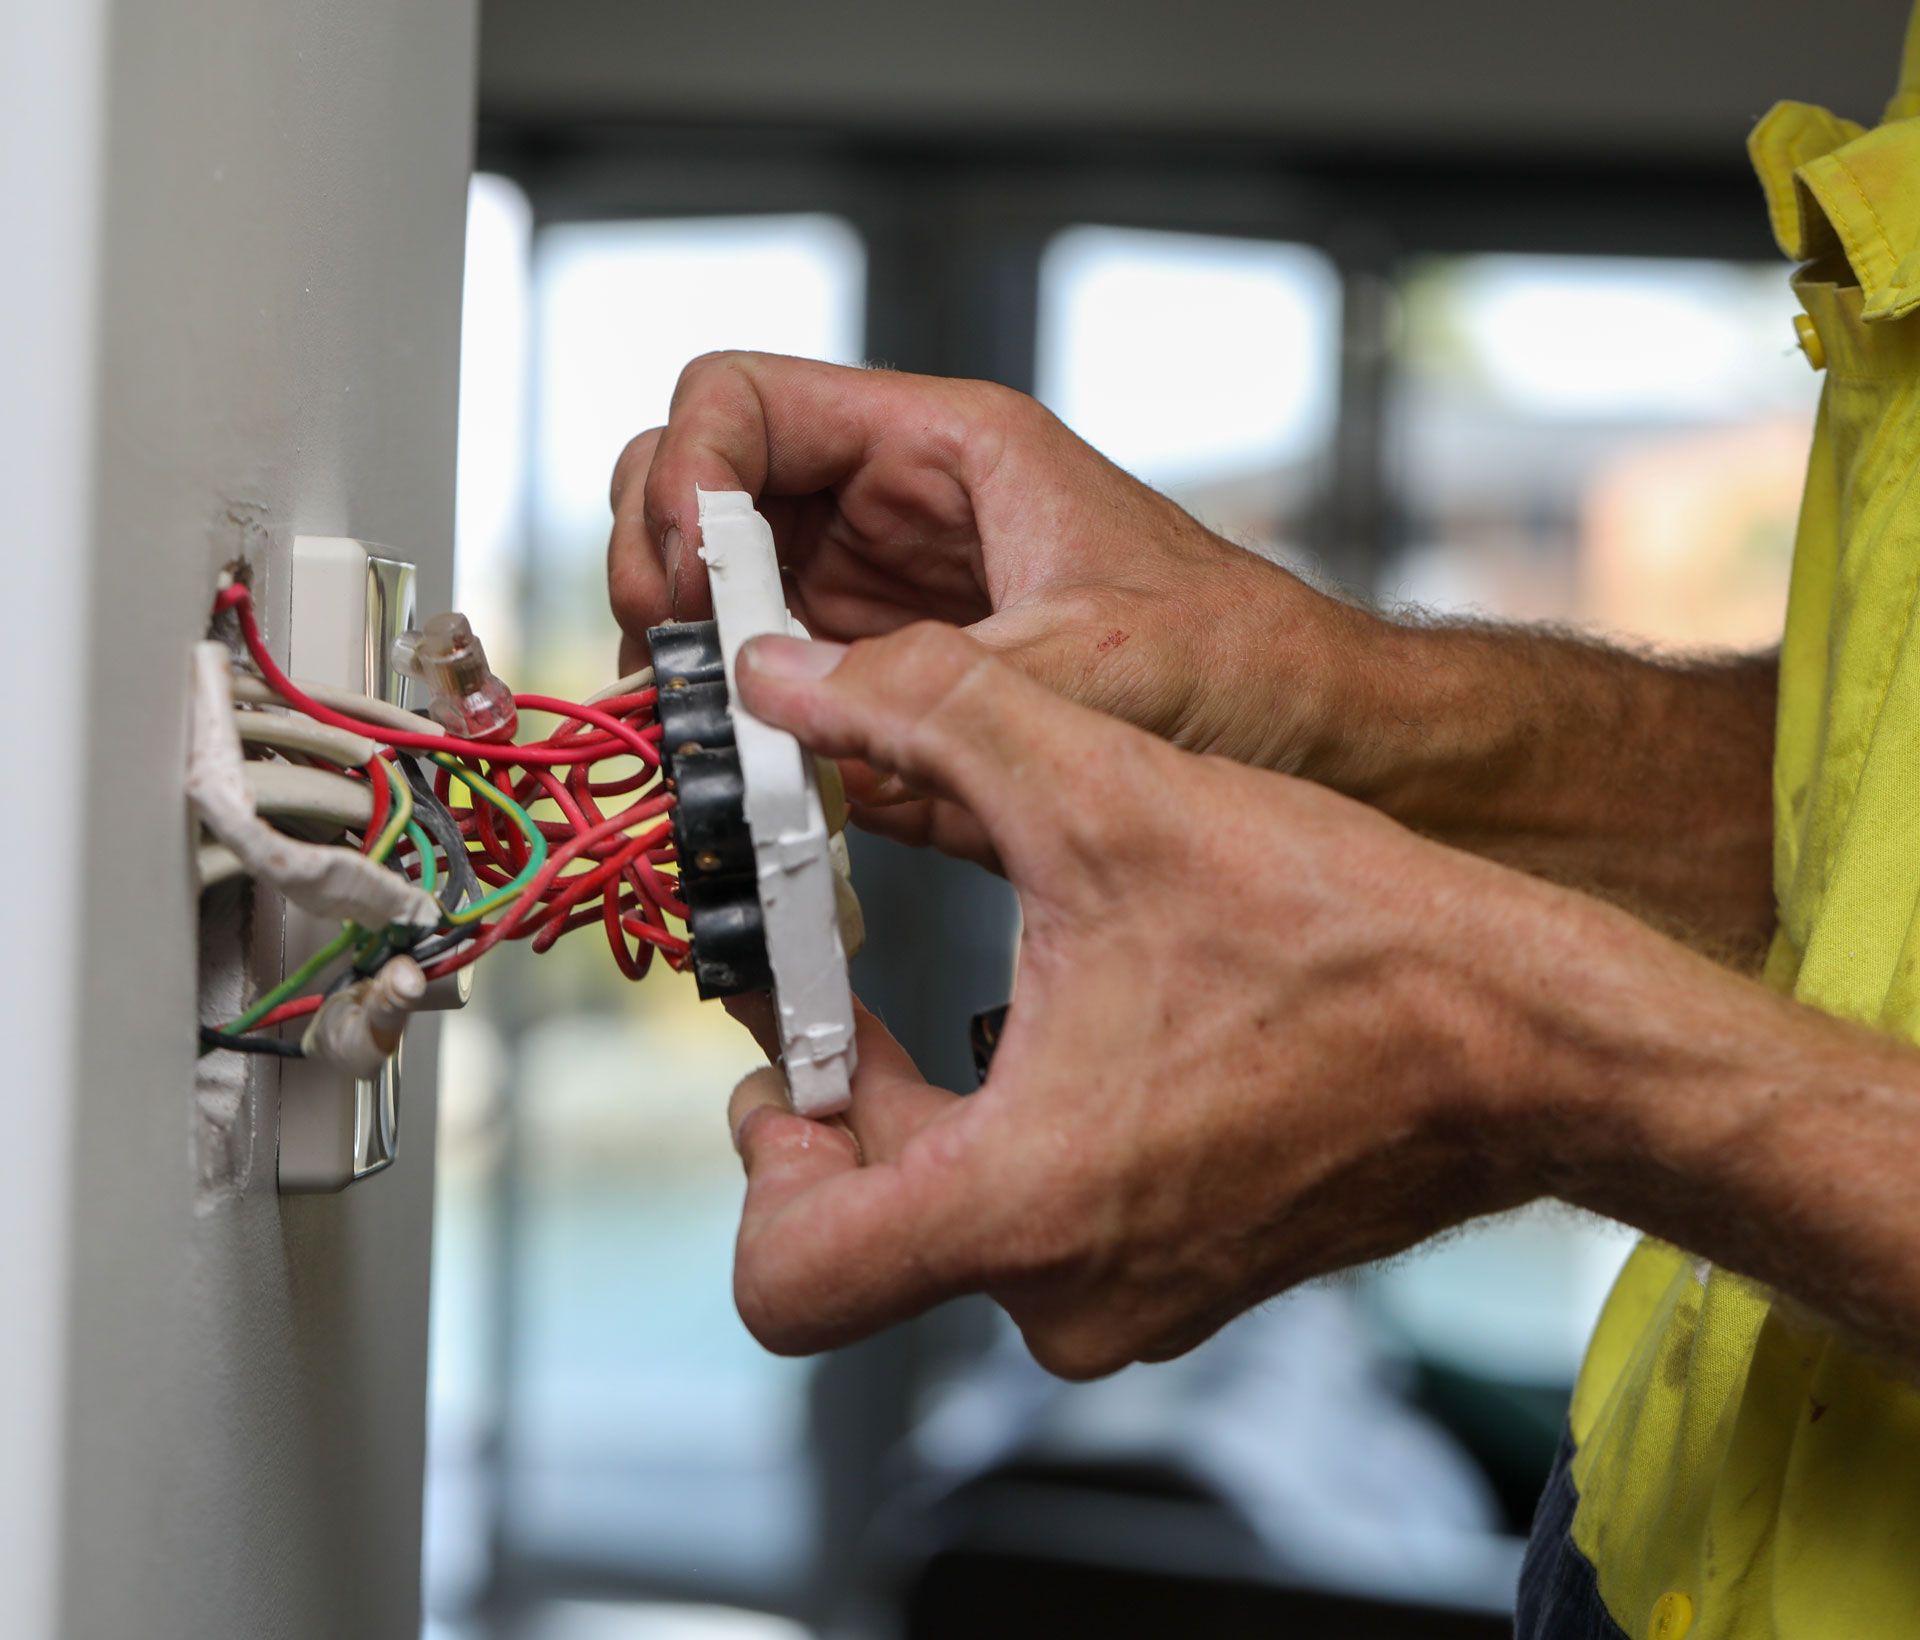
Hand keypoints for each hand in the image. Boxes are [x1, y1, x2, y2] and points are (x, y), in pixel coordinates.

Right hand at [607, 353, 1374, 787]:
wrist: (1307, 746)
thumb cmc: (1245, 660)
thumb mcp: (1106, 658)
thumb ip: (954, 680)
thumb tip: (791, 695)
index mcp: (945, 451)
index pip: (748, 400)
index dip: (689, 470)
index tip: (690, 572)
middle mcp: (893, 516)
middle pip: (702, 489)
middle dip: (660, 559)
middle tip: (670, 651)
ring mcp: (879, 606)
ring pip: (719, 598)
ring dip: (685, 655)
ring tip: (693, 723)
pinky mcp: (886, 696)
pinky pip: (772, 694)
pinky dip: (738, 731)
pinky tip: (746, 774)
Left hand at [718, 621, 1548, 1377]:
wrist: (1539, 1039)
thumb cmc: (1350, 940)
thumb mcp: (1105, 791)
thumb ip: (925, 715)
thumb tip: (785, 679)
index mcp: (1019, 1206)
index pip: (784, 1277)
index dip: (754, 1154)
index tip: (786, 1047)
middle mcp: (1067, 1294)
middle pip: (859, 1241)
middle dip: (842, 1112)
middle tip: (855, 997)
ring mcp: (1135, 1302)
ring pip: (959, 1231)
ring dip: (933, 1122)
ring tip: (976, 993)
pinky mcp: (1191, 1282)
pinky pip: (1053, 1233)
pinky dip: (1026, 1144)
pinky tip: (1083, 1029)